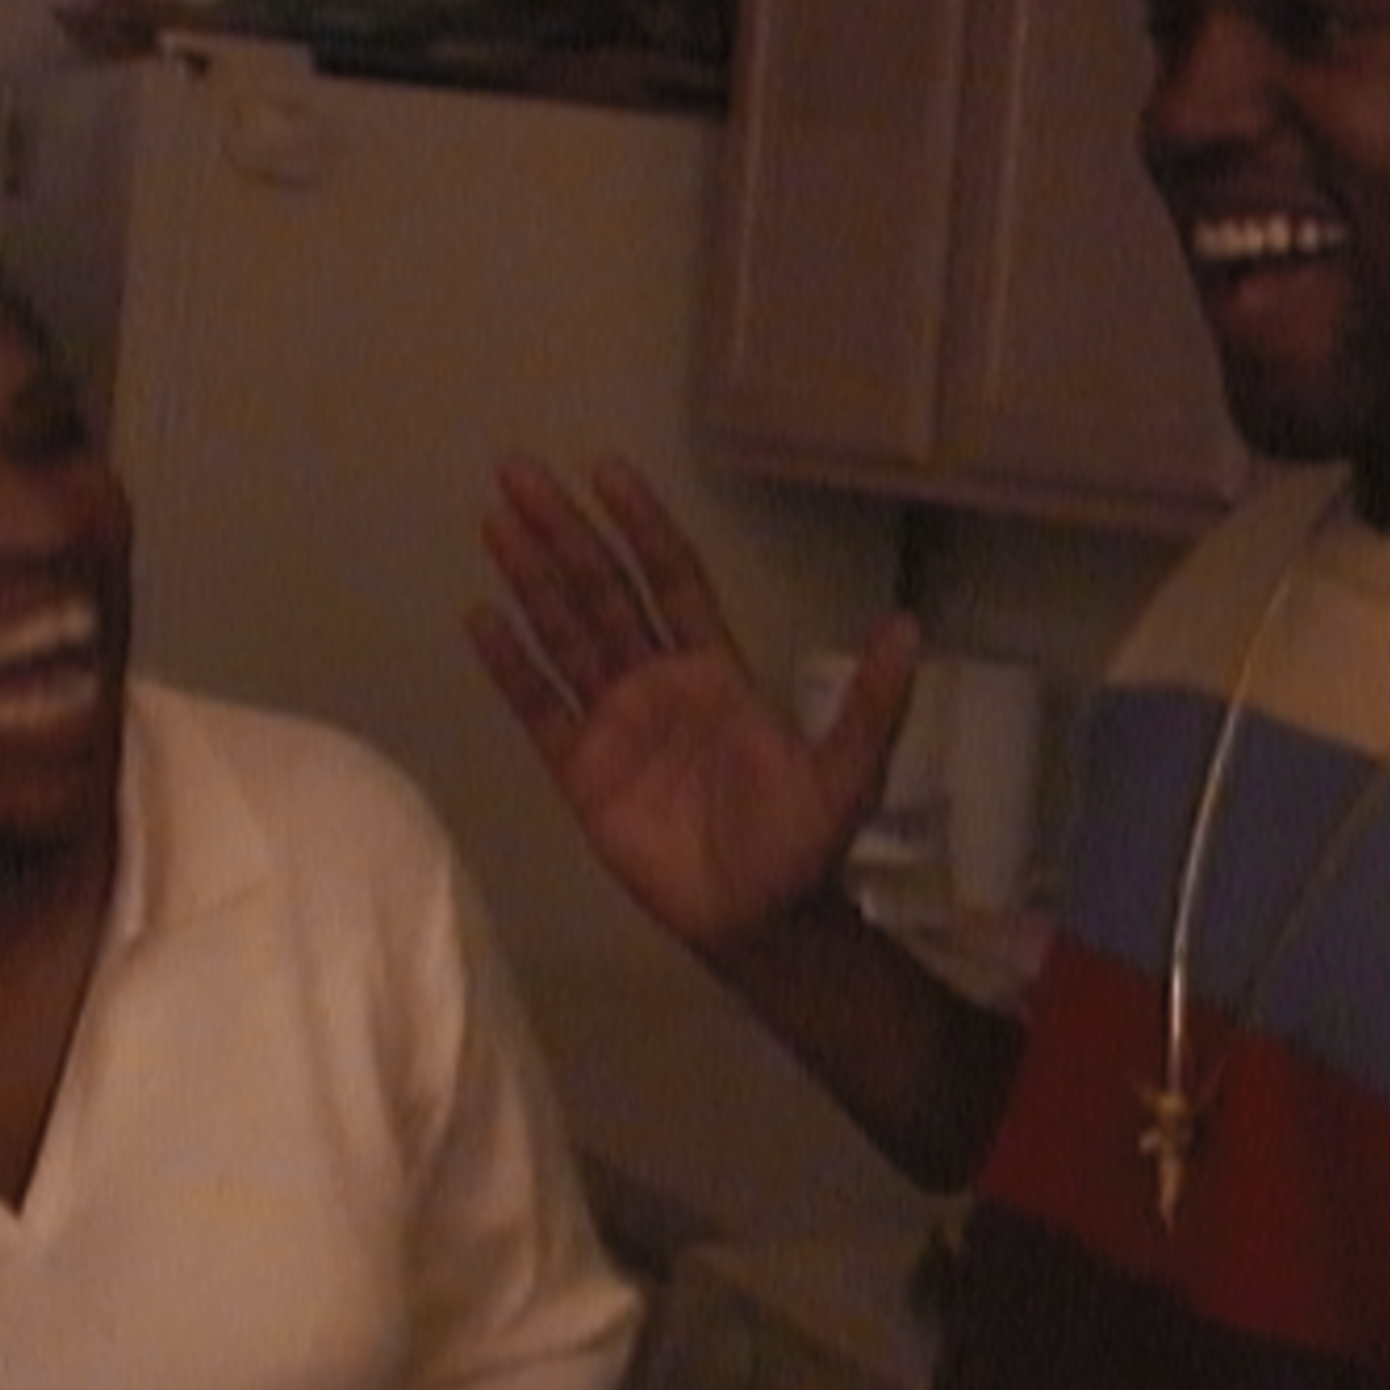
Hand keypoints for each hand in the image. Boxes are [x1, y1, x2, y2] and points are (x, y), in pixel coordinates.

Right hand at [468, 456, 919, 956]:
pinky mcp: (580, 768)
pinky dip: (509, 664)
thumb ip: (873, 700)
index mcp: (715, 667)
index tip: (606, 470)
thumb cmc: (803, 841)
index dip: (640, 524)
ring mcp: (614, 720)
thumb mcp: (850, 769)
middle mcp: (657, 679)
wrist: (760, 918)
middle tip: (518, 470)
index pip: (670, 577)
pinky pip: (539, 706)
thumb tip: (910, 626)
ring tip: (493, 520)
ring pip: (564, 633)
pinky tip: (480, 616)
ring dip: (529, 577)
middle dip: (563, 531)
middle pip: (602, 589)